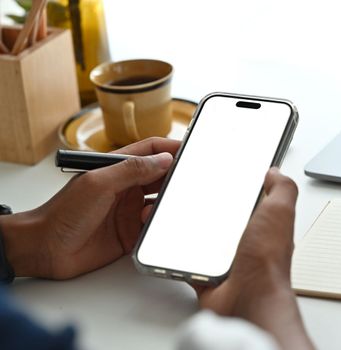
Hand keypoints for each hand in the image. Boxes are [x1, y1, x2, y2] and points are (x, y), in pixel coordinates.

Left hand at [0, 137, 179, 279]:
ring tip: (172, 206)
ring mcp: (129, 211)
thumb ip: (131, 170)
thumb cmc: (62, 213)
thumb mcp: (98, 184)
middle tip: (191, 182)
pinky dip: (161, 226)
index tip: (191, 151)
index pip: (151, 151)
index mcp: (117, 169)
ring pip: (161, 203)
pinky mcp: (131, 233)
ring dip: (169, 204)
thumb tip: (163, 159)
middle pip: (161, 177)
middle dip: (176, 178)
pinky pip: (155, 227)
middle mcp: (126, 188)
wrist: (46, 250)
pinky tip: (159, 225)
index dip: (171, 149)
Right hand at [186, 168, 313, 349]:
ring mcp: (227, 262)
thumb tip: (275, 172)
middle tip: (191, 192)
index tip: (222, 175)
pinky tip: (171, 242)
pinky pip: (190, 262)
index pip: (252, 201)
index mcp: (264, 226)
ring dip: (192, 229)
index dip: (239, 188)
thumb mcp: (280, 211)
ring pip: (205, 239)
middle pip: (225, 219)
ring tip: (175, 212)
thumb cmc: (267, 261)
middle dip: (210, 207)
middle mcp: (247, 244)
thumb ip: (282, 188)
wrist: (250, 300)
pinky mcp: (209, 277)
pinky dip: (180, 254)